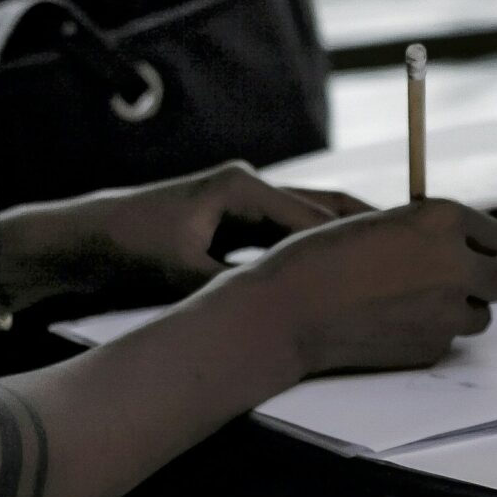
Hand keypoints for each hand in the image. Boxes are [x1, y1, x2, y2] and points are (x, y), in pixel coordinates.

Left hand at [0, 161, 370, 322]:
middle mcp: (247, 188)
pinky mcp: (234, 223)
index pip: (311, 217)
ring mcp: (242, 204)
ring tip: (390, 267)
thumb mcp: (184, 274)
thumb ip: (234, 287)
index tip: (392, 261)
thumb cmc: (129, 248)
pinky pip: (287, 237)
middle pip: (322, 210)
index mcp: (240, 188)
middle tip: (412, 256)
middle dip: (365, 233)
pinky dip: (314, 253)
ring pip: (308, 222)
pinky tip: (339, 277)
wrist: (84, 239)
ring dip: (343, 243)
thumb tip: (279, 308)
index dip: (353, 242)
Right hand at [217, 198, 496, 378]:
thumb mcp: (379, 224)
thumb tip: (457, 250)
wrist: (290, 310)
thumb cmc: (322, 257)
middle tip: (456, 282)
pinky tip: (394, 325)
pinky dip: (431, 334)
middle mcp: (454, 264)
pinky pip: (449, 340)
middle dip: (485, 280)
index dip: (477, 244)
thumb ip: (423, 233)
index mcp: (442, 219)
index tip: (462, 250)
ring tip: (418, 304)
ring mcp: (447, 310)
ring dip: (460, 309)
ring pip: (481, 316)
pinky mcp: (432, 347)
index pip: (495, 235)